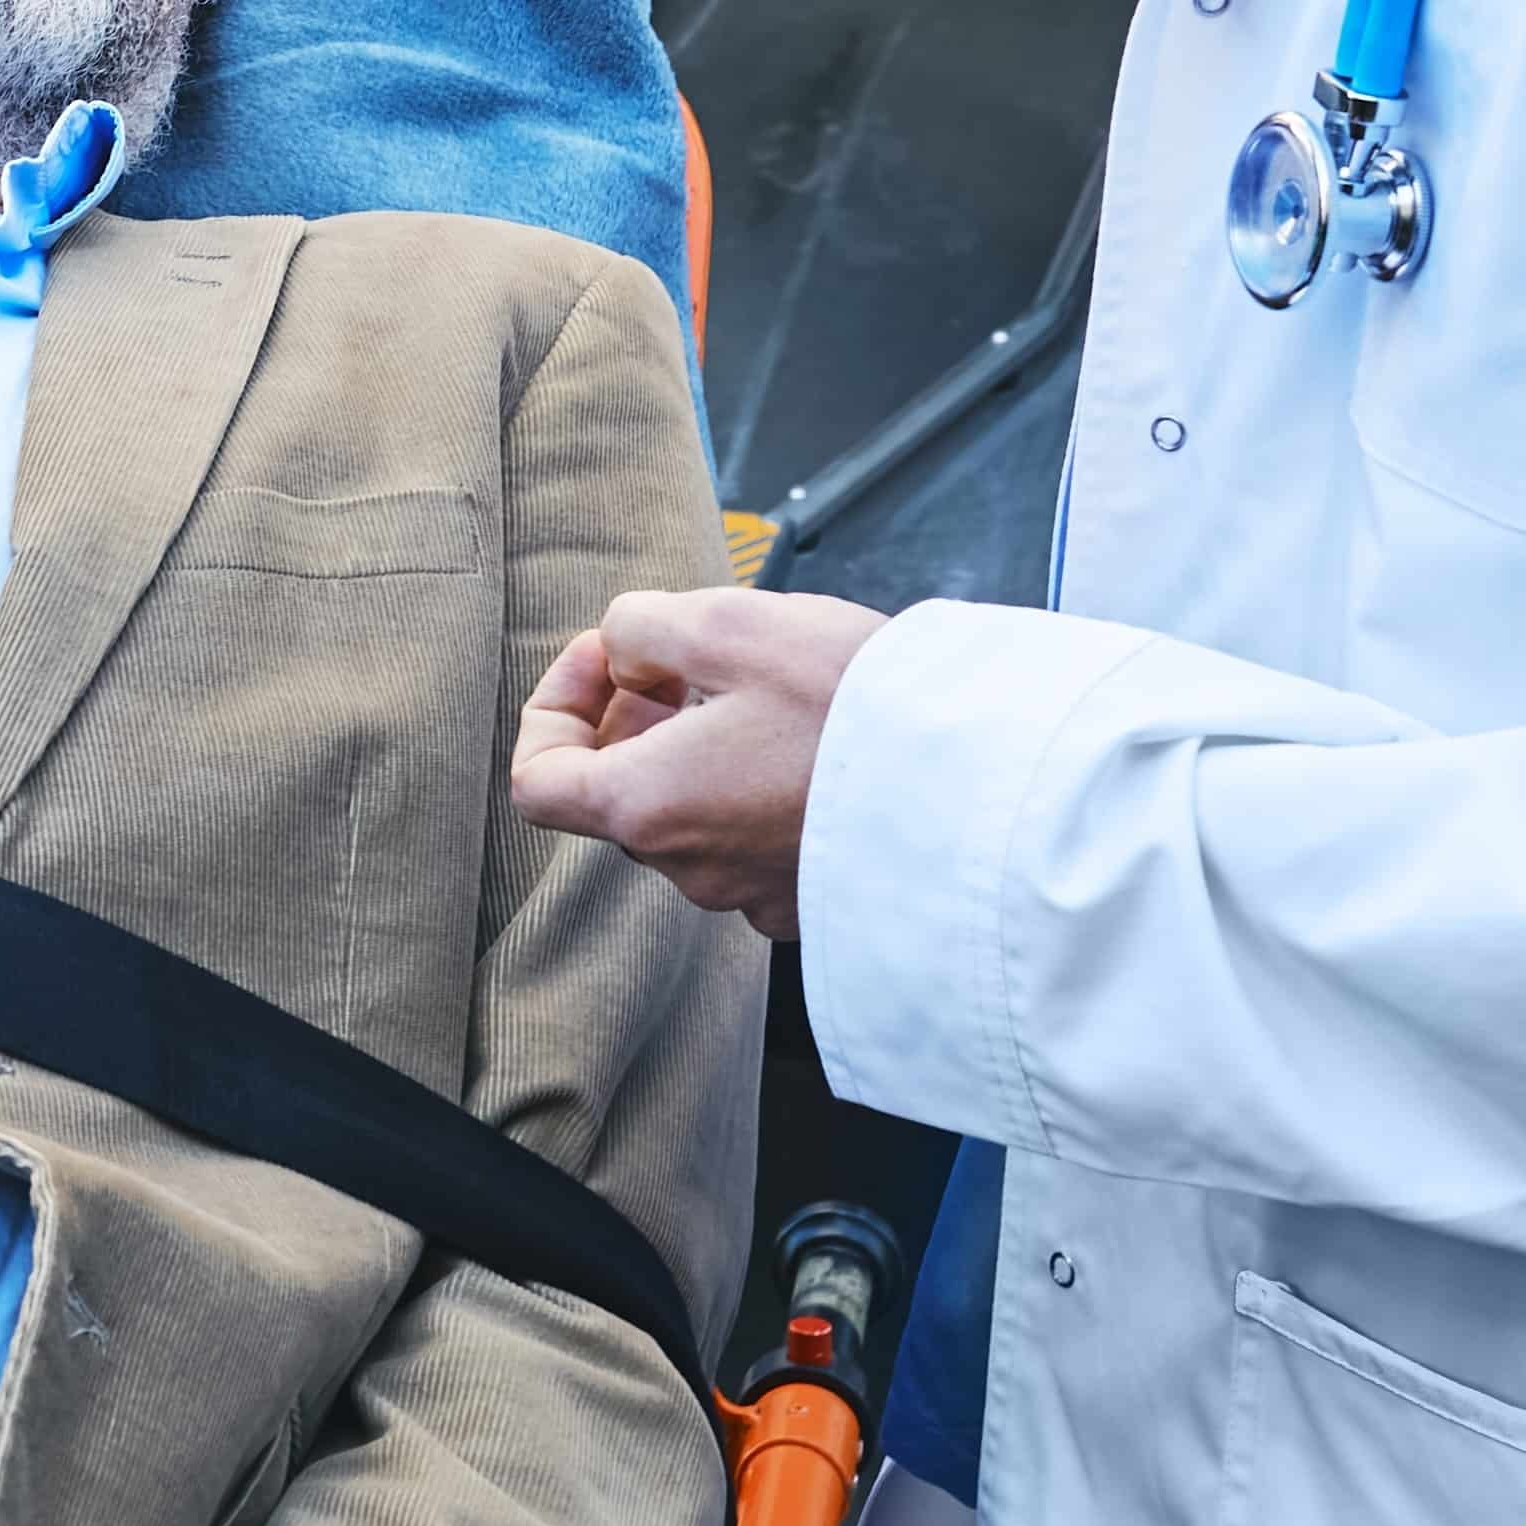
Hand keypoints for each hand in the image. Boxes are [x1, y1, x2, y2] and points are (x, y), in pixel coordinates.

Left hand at [508, 585, 891, 938]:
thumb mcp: (727, 623)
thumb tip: (623, 648)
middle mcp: (691, 869)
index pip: (538, 783)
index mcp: (649, 808)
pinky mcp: (814, 902)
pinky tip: (811, 740)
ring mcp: (755, 895)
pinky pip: (757, 840)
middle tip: (695, 658)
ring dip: (702, 748)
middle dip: (637, 715)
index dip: (553, 707)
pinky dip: (757, 787)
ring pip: (693, 813)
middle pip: (620, 792)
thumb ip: (642, 627)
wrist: (987, 789)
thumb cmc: (852, 705)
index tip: (610, 658)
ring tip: (765, 689)